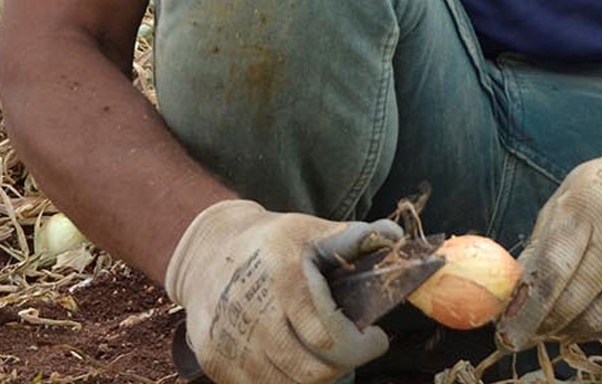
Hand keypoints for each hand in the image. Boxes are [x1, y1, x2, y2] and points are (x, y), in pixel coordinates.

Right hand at [165, 198, 402, 383]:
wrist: (207, 254)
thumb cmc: (272, 243)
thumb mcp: (312, 231)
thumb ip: (354, 238)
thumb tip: (394, 236)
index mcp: (284, 280)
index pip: (328, 336)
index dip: (362, 345)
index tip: (376, 337)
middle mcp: (252, 313)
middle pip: (310, 370)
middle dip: (343, 365)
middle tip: (354, 349)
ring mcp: (230, 341)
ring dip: (316, 376)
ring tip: (327, 353)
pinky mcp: (214, 359)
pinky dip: (285, 381)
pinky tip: (296, 359)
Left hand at [498, 136, 601, 346]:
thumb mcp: (564, 201)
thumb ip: (539, 246)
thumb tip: (513, 297)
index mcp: (588, 206)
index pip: (554, 269)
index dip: (528, 309)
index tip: (508, 333)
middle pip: (576, 301)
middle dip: (545, 326)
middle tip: (528, 335)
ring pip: (601, 320)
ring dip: (571, 331)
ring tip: (556, 327)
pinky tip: (587, 321)